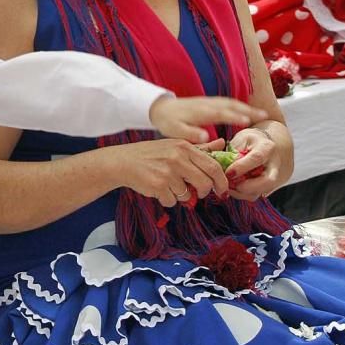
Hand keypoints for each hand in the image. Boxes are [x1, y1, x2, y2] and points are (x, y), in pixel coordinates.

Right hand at [109, 138, 229, 207]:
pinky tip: (158, 189)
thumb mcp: (175, 146)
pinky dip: (167, 199)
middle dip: (205, 191)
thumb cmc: (151, 154)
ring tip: (169, 185)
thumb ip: (200, 148)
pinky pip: (172, 201)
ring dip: (181, 195)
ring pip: (187, 194)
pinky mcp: (158, 185)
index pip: (213, 166)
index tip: (222, 189)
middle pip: (205, 183)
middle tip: (201, 193)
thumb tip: (221, 143)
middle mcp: (178, 158)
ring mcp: (168, 172)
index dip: (221, 180)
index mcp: (184, 147)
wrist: (123, 161)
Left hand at [148, 95, 265, 142]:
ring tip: (263, 114)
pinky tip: (249, 111)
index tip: (248, 120)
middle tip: (265, 115)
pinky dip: (240, 105)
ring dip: (247, 106)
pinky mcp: (210, 102)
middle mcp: (207, 104)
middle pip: (230, 105)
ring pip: (231, 102)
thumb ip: (190, 134)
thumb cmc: (168, 122)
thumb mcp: (175, 131)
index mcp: (200, 112)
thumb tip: (205, 136)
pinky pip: (228, 102)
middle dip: (248, 109)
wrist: (160, 108)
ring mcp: (209, 101)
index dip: (234, 116)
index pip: (220, 113)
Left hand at [223, 127, 288, 200]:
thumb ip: (233, 152)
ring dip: (240, 192)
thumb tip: (221, 167)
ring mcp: (273, 178)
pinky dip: (241, 194)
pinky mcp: (267, 188)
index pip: (256, 158)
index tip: (228, 173)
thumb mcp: (240, 140)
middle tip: (229, 184)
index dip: (241, 167)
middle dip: (246, 186)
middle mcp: (274, 165)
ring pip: (259, 192)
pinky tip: (231, 188)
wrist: (266, 146)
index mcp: (266, 148)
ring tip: (227, 186)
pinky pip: (254, 195)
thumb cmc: (250, 142)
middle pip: (267, 181)